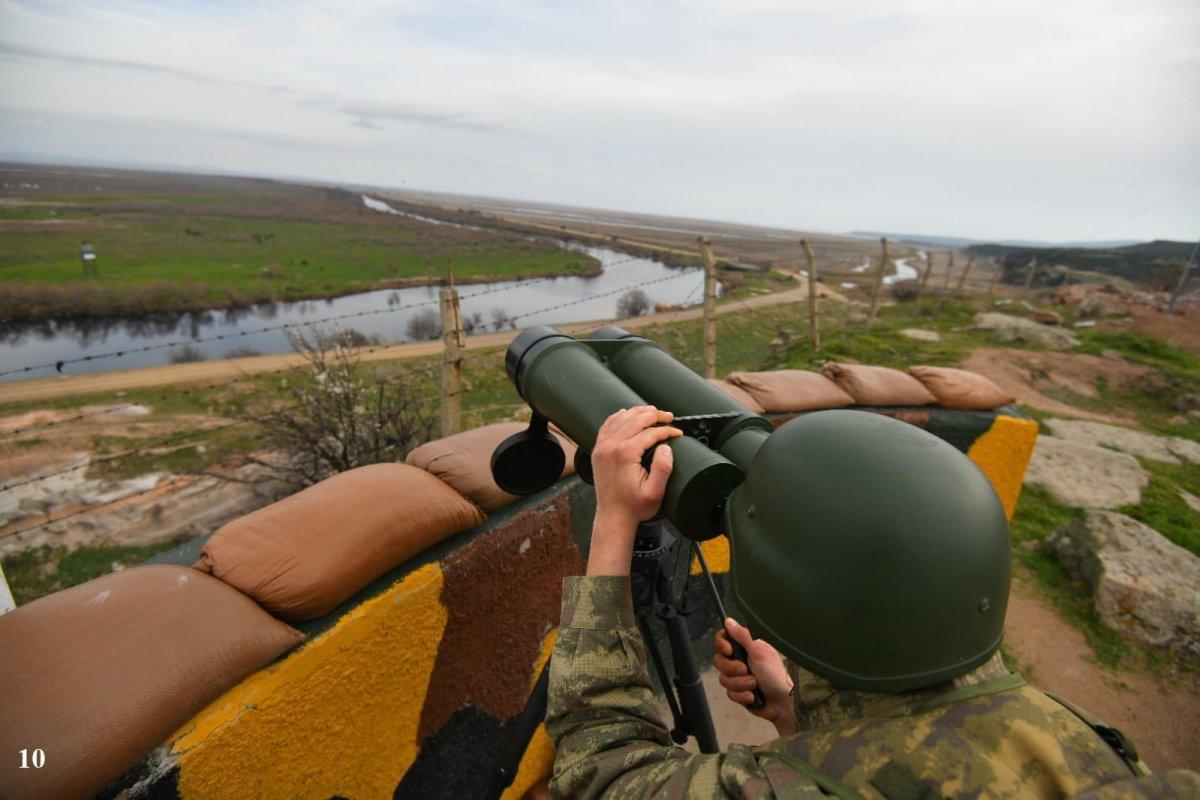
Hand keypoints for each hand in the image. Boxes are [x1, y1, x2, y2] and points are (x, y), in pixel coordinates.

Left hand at [586, 406, 681, 575]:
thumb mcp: (655, 492)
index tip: (677, 432)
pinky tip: (627, 413)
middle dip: (655, 416)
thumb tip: (666, 446)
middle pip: (635, 420)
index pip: (650, 433)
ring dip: (638, 412)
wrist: (613, 516)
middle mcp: (611, 446)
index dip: (667, 430)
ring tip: (653, 411)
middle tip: (669, 416)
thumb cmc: (634, 506)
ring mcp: (602, 447)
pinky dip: (618, 417)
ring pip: (621, 419)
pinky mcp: (598, 451)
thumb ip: (663, 468)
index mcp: (625, 454)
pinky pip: (607, 426)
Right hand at [714, 618, 796, 735]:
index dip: (722, 645)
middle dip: (732, 669)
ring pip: (723, 679)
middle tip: (746, 670)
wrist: (783, 703)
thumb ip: (742, 635)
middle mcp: (740, 660)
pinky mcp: (739, 692)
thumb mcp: (759, 652)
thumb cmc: (775, 675)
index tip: (728, 651)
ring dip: (740, 684)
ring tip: (755, 685)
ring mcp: (739, 677)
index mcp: (746, 647)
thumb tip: (728, 621)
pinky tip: (753, 696)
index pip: (723, 640)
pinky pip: (730, 693)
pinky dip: (742, 695)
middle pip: (719, 661)